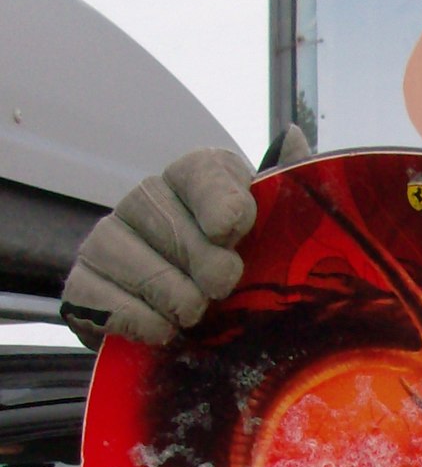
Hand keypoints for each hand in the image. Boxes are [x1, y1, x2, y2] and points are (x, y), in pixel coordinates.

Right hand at [60, 126, 310, 348]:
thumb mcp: (277, 234)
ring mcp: (108, 238)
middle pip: (170, 221)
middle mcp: (147, 199)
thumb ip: (290, 186)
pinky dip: (141, 322)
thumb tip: (294, 137)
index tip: (233, 228)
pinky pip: (105, 301)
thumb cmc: (241, 272)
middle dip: (206, 263)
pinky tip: (163, 329)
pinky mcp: (83, 283)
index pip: (201, 169)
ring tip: (196, 313)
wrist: (196, 330)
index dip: (218, 197)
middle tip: (223, 287)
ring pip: (140, 266)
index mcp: (196, 180)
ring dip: (177, 298)